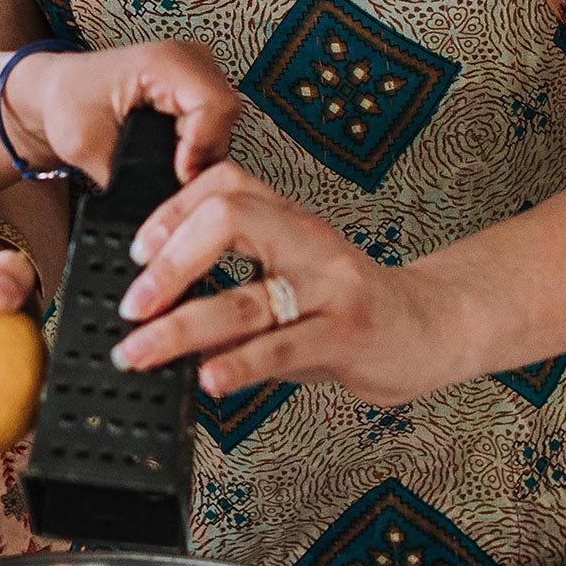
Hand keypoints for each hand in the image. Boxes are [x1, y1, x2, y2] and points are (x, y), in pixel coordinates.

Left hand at [2, 40, 239, 187]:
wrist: (57, 90)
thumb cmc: (67, 104)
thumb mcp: (86, 146)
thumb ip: (123, 178)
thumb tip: (152, 211)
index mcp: (162, 61)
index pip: (213, 105)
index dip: (202, 145)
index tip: (181, 174)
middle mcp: (188, 58)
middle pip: (224, 115)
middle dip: (202, 154)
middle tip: (175, 181)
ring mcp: (196, 69)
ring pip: (223, 121)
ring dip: (201, 151)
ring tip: (172, 172)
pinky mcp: (196, 86)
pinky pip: (215, 120)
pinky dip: (199, 144)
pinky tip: (175, 159)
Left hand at [115, 162, 470, 407]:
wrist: (433, 327)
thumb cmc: (350, 305)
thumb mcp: (292, 279)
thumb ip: (235, 289)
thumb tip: (160, 316)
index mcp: (289, 220)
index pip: (223, 185)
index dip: (171, 212)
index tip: (136, 252)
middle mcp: (308, 242)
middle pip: (228, 220)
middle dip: (169, 264)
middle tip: (131, 306)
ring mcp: (331, 287)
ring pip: (245, 299)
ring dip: (181, 329)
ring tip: (139, 353)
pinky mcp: (348, 334)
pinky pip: (283, 347)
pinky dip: (240, 365)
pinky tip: (208, 380)